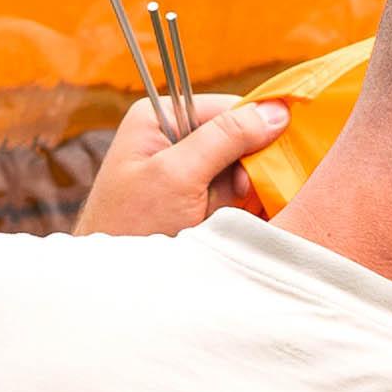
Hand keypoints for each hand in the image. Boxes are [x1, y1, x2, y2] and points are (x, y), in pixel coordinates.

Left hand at [80, 93, 286, 235]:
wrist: (114, 283)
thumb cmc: (131, 225)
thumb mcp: (179, 175)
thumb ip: (226, 138)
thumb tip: (277, 109)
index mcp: (160, 116)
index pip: (228, 108)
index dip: (252, 133)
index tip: (259, 167)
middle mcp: (170, 135)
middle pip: (236, 140)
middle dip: (237, 174)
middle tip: (218, 202)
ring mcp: (181, 168)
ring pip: (236, 172)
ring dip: (229, 199)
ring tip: (202, 219)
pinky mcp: (189, 197)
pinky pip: (227, 196)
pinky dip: (225, 213)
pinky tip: (206, 225)